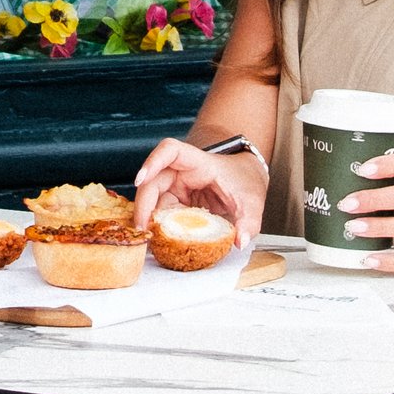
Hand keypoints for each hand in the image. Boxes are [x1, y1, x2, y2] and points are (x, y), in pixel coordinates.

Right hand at [133, 132, 265, 247]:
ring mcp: (177, 187)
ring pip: (153, 199)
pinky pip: (161, 212)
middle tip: (143, 228)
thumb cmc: (245, 181)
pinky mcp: (176, 202)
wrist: (246, 179)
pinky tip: (157, 241)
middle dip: (144, 204)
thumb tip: (241, 242)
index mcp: (199, 163)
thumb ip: (249, 221)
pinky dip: (158, 226)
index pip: (170, 151)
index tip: (140, 179)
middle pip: (153, 181)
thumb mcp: (252, 201)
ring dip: (148, 218)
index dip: (152, 162)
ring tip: (149, 239)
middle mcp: (182, 172)